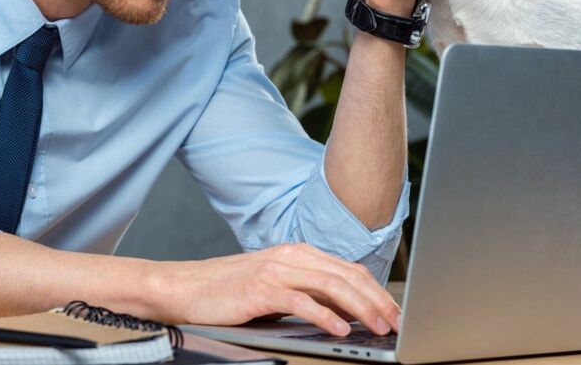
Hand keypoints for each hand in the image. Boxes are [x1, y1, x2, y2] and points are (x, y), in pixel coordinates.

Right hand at [149, 242, 399, 336]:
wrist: (185, 287)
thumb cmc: (228, 290)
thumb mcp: (275, 285)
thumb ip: (307, 290)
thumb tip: (345, 310)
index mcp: (297, 253)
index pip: (348, 270)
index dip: (376, 291)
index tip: (394, 311)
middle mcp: (291, 256)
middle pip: (346, 276)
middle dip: (377, 300)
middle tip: (395, 322)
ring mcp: (277, 270)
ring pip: (331, 285)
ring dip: (360, 308)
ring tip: (378, 327)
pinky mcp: (262, 288)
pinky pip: (301, 301)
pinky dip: (325, 315)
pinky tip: (340, 328)